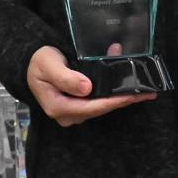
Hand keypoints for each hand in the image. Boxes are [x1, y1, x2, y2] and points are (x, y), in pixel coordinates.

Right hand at [28, 44, 154, 127]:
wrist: (31, 63)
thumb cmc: (40, 62)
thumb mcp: (49, 65)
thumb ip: (66, 77)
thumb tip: (86, 88)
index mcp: (58, 107)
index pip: (91, 107)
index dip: (113, 102)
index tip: (131, 96)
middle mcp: (67, 115)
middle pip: (100, 109)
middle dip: (123, 100)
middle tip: (146, 92)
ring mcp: (73, 112)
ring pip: (101, 106)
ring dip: (120, 97)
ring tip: (143, 90)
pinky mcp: (78, 106)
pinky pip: (98, 102)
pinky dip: (113, 93)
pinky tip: (127, 86)